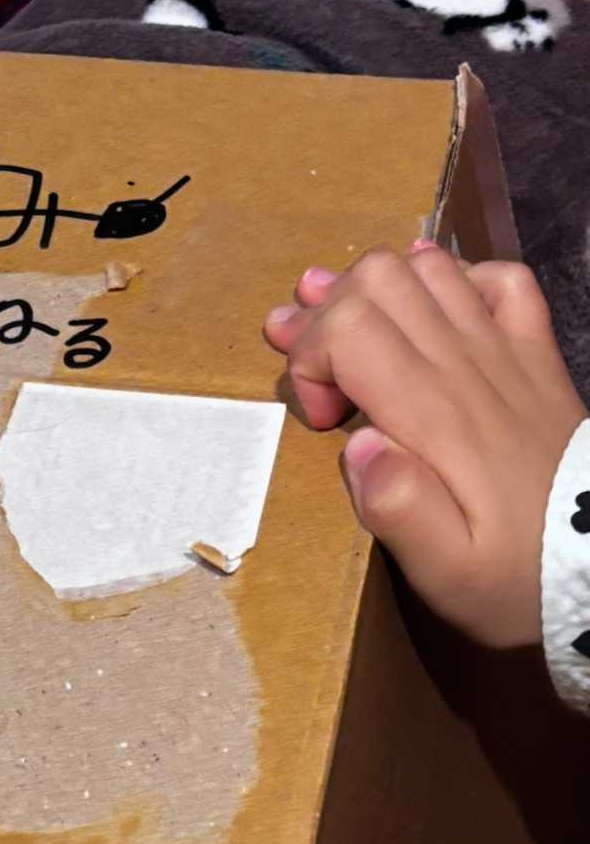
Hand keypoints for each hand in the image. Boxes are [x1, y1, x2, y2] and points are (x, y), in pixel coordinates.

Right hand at [262, 243, 586, 646]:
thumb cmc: (515, 576)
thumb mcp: (446, 573)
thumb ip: (396, 509)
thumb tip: (358, 444)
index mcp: (434, 414)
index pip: (348, 329)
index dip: (309, 359)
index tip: (322, 420)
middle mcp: (467, 365)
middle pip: (379, 279)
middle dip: (324, 312)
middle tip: (312, 368)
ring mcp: (506, 352)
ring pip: (428, 267)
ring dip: (373, 287)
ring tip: (343, 324)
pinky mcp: (535, 356)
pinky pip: (500, 279)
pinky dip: (455, 278)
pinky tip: (429, 311)